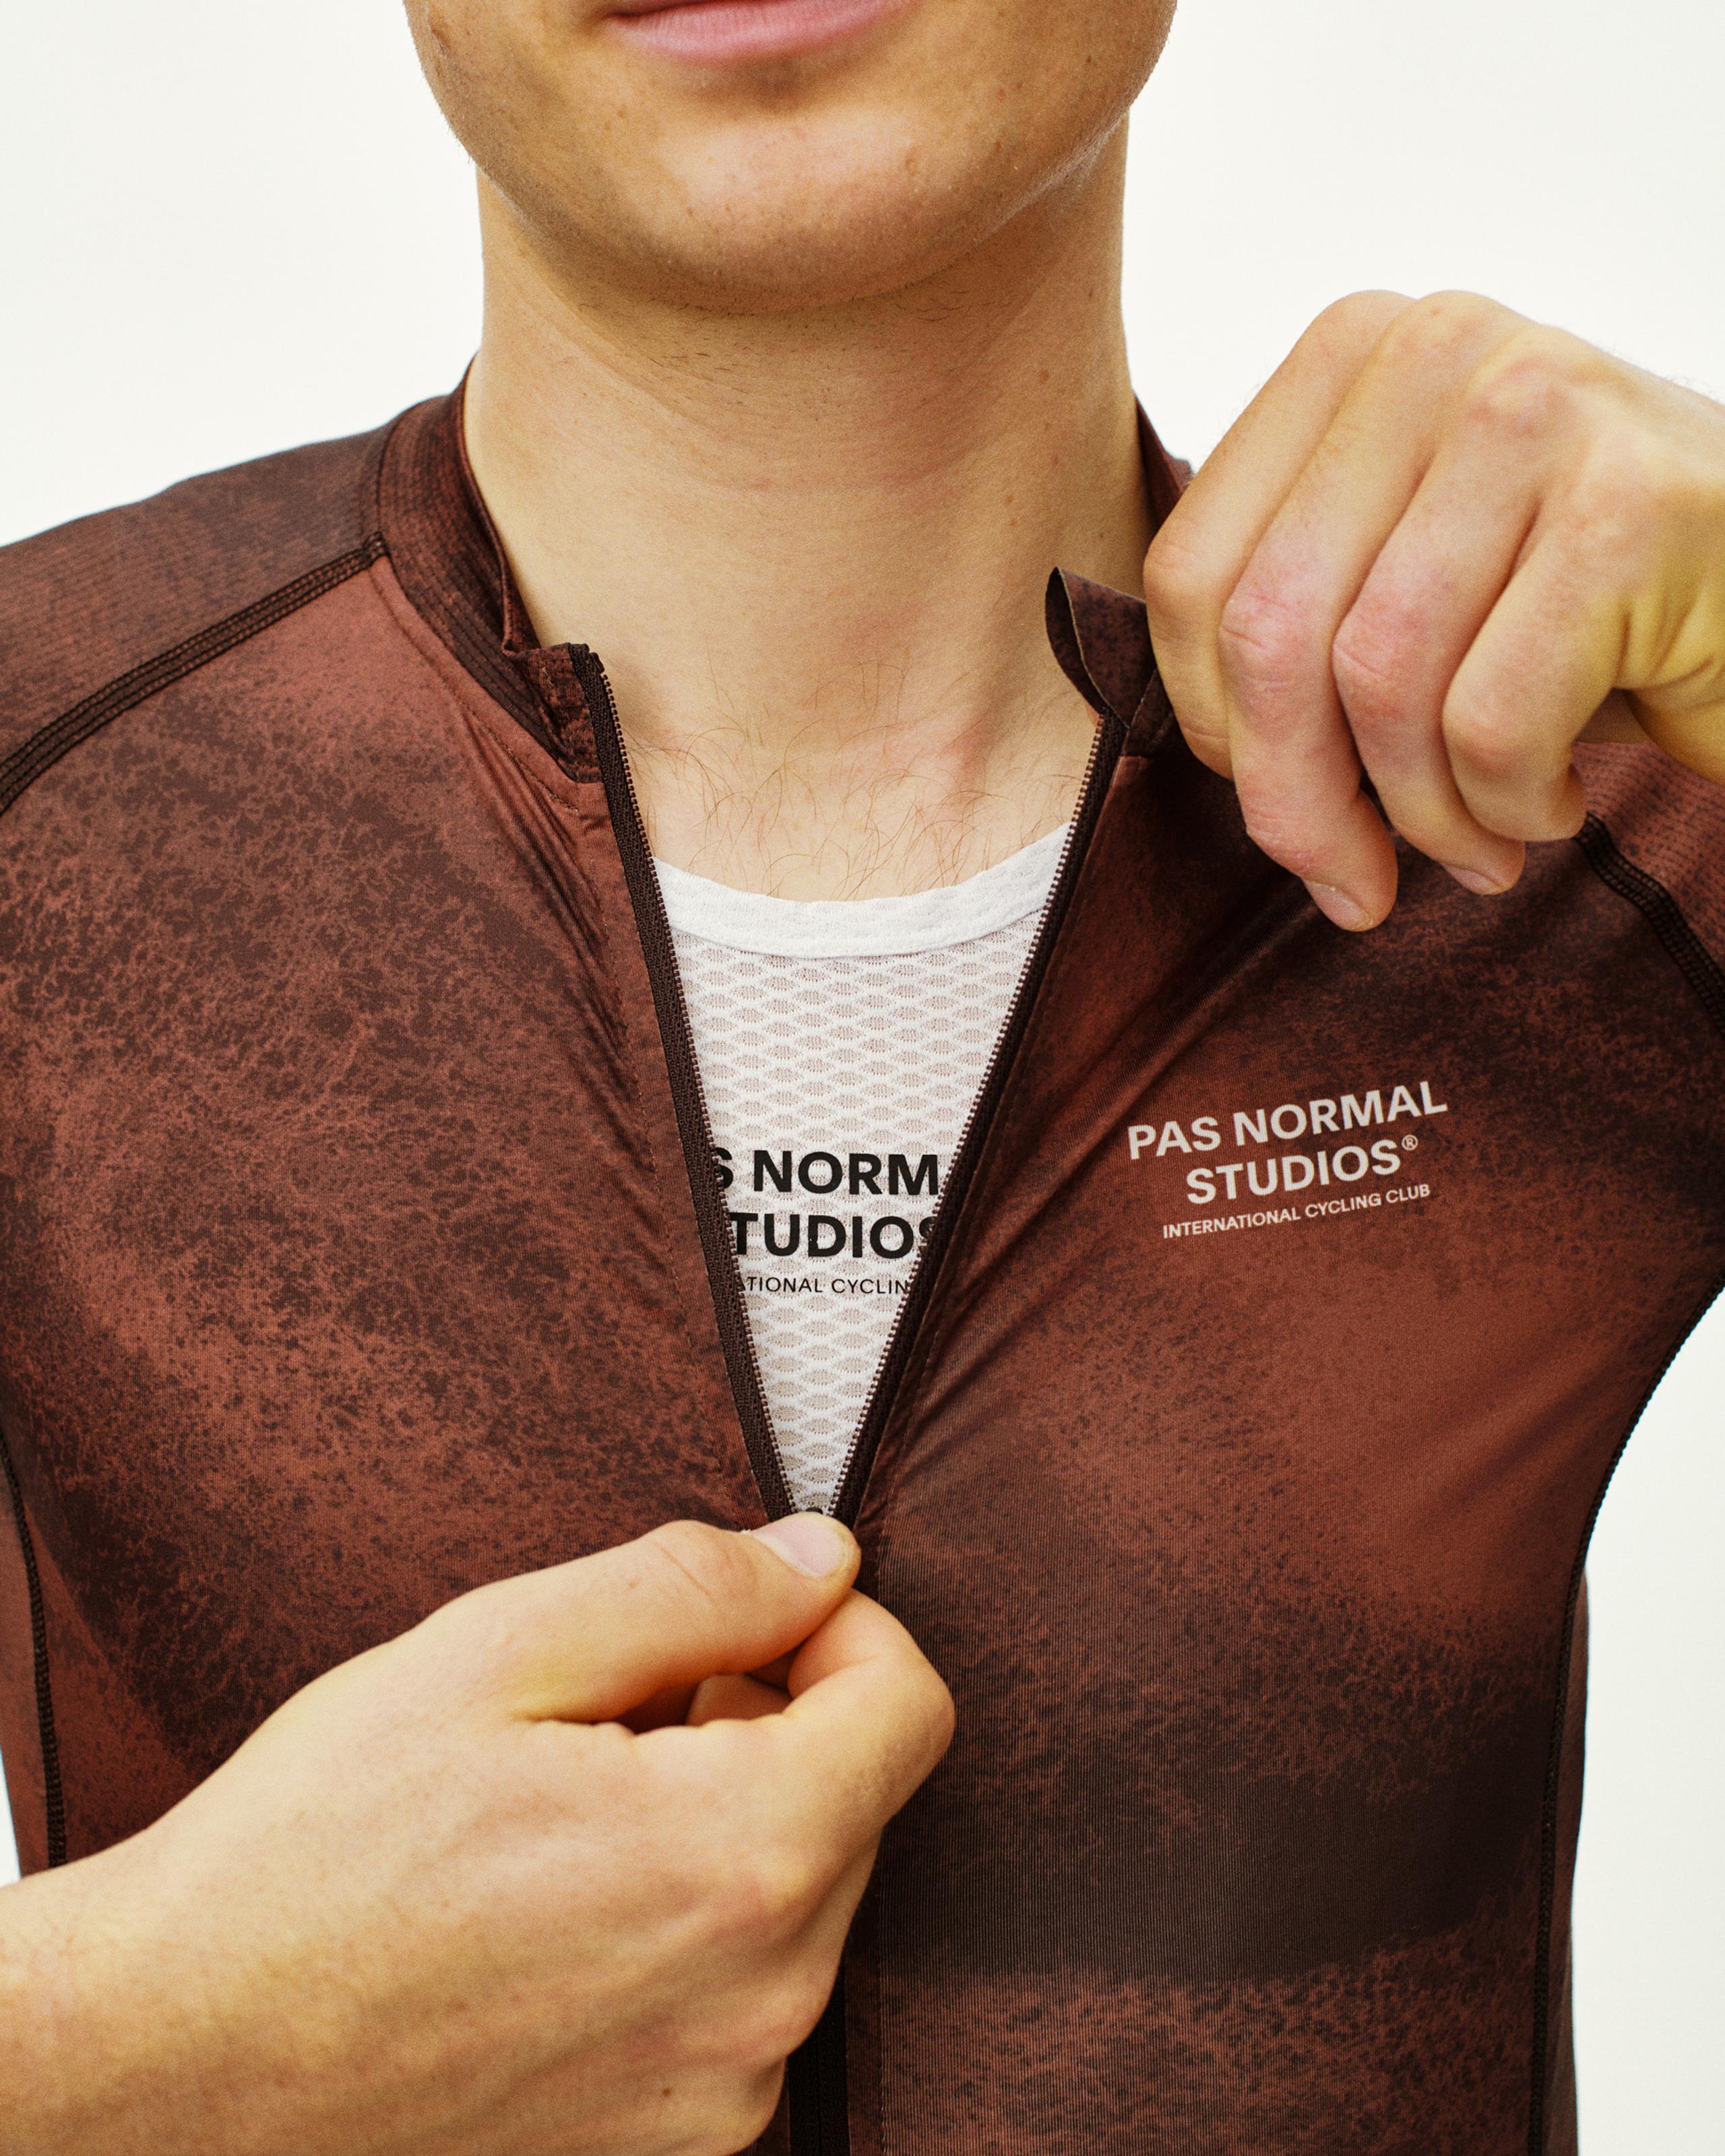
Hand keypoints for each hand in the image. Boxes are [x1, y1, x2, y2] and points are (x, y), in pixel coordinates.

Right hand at [0, 1515, 952, 2155]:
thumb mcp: (499, 1652)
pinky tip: (568, 1894)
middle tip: (624, 1701)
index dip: (841, 1625)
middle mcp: (766, 1997)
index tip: (752, 1614)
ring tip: (577, 1798)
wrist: (181, 2061)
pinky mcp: (673, 2142)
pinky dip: (693, 1914)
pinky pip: (745, 1985)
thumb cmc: (316, 1851)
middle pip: (860, 1795)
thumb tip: (819, 1560)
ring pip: (805, 1888)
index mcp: (742, 1859)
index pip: (910, 1705)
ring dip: (730, 1813)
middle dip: (772, 1715)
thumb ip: (692, 1589)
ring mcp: (722, 2089)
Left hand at [1143, 290, 1724, 926]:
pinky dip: (1511, 807)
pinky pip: (1489, 722)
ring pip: (1377, 682)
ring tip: (1479, 843)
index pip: (1192, 576)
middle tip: (1353, 886)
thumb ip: (1290, 627)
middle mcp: (1435, 350)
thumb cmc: (1581, 616)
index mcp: (1352, 356)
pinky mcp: (1631, 506)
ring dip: (1422, 815)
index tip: (1281, 810)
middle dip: (1298, 802)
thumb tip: (1203, 758)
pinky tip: (1556, 802)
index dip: (1215, 731)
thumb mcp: (1404, 592)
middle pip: (1270, 630)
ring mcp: (1538, 409)